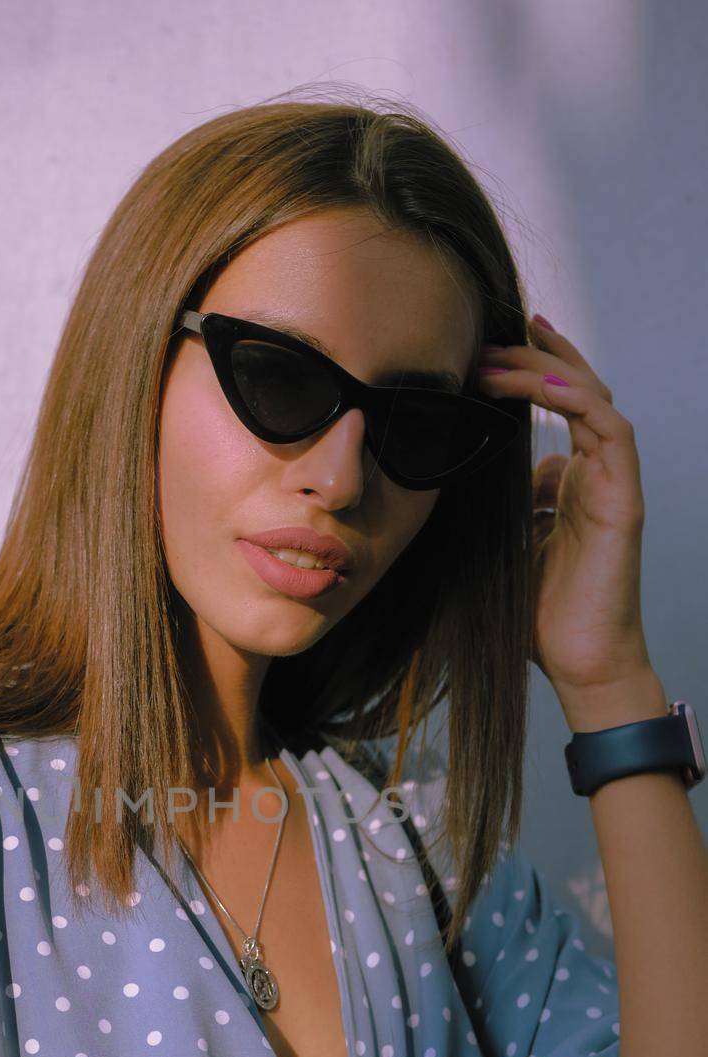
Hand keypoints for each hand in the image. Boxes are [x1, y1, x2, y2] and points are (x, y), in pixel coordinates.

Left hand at [477, 315, 651, 695]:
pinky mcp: (625, 500)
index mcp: (572, 484)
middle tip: (487, 340)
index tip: (482, 353)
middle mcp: (596, 475)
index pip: (558, 408)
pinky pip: (612, 432)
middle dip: (533, 358)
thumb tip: (494, 479)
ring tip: (500, 358)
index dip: (527, 374)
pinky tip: (544, 387)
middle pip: (575, 390)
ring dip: (547, 372)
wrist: (580, 665)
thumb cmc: (542, 619)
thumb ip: (507, 509)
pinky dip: (581, 401)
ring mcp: (613, 484)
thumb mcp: (507, 548)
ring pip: (592, 399)